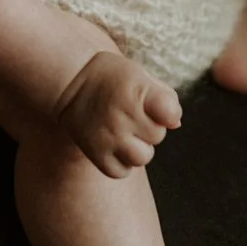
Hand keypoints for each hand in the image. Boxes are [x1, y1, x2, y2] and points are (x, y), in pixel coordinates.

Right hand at [55, 51, 181, 177]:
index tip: (158, 105)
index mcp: (136, 92)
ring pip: (143, 157)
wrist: (70, 81)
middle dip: (150, 126)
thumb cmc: (112, 76)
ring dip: (138, 147)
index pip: (170, 113)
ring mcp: (109, 137)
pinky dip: (122, 162)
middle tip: (132, 113)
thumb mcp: (139, 74)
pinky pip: (122, 171)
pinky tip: (114, 144)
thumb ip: (164, 96)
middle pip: (158, 135)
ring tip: (124, 131)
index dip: (169, 112)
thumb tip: (176, 124)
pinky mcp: (97, 154)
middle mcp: (122, 116)